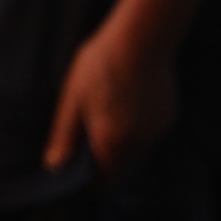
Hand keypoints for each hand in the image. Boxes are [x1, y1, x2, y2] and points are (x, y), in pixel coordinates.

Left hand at [48, 17, 176, 175]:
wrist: (139, 39)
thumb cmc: (98, 65)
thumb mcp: (72, 98)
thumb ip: (64, 136)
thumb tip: (54, 166)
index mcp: (111, 142)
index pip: (101, 179)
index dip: (87, 181)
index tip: (75, 175)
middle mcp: (138, 143)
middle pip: (118, 167)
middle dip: (102, 162)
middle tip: (83, 143)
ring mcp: (156, 131)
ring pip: (134, 151)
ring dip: (119, 146)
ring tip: (103, 120)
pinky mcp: (167, 118)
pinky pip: (147, 135)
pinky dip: (135, 130)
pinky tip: (124, 108)